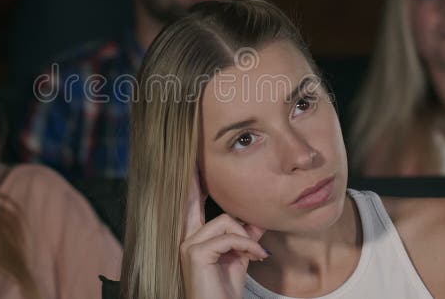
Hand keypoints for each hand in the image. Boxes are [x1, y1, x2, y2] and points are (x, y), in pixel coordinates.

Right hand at [180, 169, 267, 298]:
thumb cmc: (224, 292)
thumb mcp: (240, 257)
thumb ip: (246, 236)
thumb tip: (258, 218)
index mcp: (194, 238)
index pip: (192, 206)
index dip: (192, 184)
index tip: (192, 163)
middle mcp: (187, 238)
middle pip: (194, 201)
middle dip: (193, 179)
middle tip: (194, 159)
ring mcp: (189, 245)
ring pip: (225, 221)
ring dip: (247, 237)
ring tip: (256, 253)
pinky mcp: (196, 252)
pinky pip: (230, 237)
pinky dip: (247, 245)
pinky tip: (255, 257)